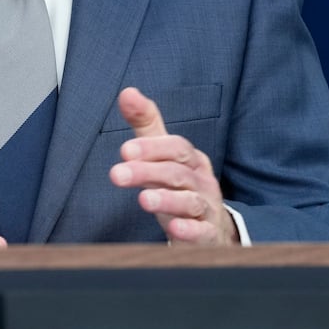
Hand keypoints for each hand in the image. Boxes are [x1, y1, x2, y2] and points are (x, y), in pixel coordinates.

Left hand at [110, 87, 237, 244]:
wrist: (211, 230)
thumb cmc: (181, 185)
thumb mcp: (165, 155)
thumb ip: (146, 125)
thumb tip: (127, 92)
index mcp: (191, 160)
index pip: (175, 148)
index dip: (152, 148)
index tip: (125, 151)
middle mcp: (202, 182)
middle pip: (177, 173)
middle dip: (147, 172)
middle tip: (117, 174)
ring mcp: (207, 209)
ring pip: (190, 202)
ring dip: (167, 200)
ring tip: (144, 200)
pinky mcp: (207, 235)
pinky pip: (202, 232)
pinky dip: (190, 231)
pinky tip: (175, 229)